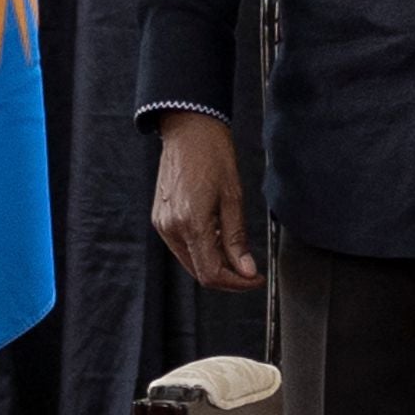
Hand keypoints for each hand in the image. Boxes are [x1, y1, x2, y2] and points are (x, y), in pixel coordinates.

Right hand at [149, 112, 261, 291]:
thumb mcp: (233, 198)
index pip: (211, 273)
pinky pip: (182, 246)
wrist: (188, 131)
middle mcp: (171, 227)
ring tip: (235, 249)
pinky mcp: (160, 219)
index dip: (237, 283)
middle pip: (199, 272)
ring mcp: (162, 224)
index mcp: (191, 222)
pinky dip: (201, 250)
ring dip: (214, 264)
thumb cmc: (212, 155)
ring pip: (190, 262)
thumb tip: (246, 270)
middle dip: (227, 276)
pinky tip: (216, 236)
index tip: (255, 278)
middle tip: (250, 270)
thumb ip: (237, 238)